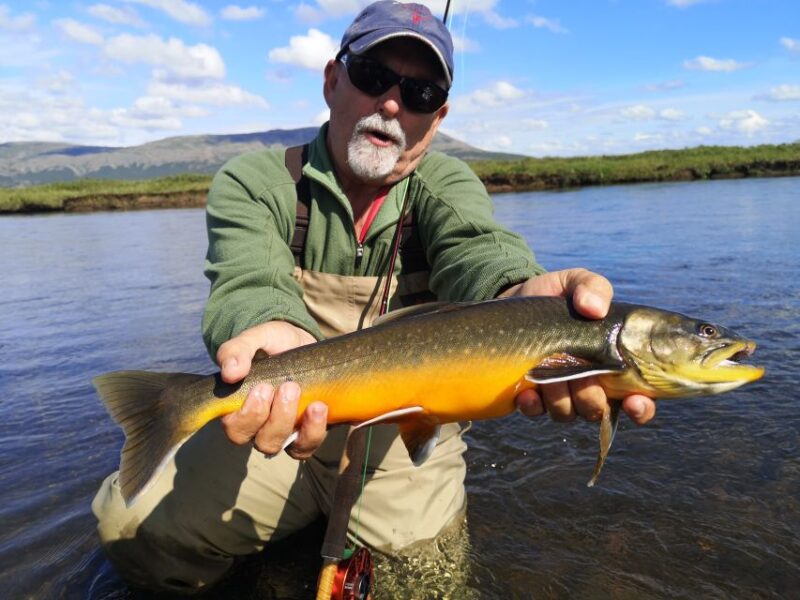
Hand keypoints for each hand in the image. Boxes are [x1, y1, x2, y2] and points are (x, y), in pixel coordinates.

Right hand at [216, 321, 327, 458]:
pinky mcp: (307, 430)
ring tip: (308, 400)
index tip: (262, 388)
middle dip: (276, 417)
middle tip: (288, 387)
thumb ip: (237, 351)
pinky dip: (314, 430)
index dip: (247, 416)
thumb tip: (229, 373)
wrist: (304, 343)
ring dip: (294, 423)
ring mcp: (285, 431)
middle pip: (263, 442)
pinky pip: (308, 444)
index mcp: (240, 408)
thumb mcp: (256, 338)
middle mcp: (260, 427)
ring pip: (285, 446)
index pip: (235, 429)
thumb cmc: (273, 343)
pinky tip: (320, 407)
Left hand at [500, 269, 655, 425]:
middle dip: (590, 397)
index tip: (634, 400)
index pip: (638, 401)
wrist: (515, 298)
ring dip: (560, 396)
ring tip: (549, 369)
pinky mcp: (531, 395)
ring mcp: (559, 393)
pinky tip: (528, 392)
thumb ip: (593, 287)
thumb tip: (595, 308)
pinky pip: (535, 412)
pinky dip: (533, 405)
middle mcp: (588, 385)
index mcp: (612, 364)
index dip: (641, 408)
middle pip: (597, 410)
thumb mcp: (577, 281)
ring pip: (567, 413)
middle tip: (581, 372)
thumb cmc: (555, 295)